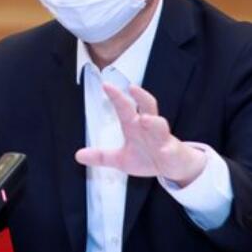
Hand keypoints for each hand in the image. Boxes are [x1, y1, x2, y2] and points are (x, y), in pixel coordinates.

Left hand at [75, 83, 206, 186]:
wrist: (172, 167)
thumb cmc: (147, 157)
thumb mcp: (121, 160)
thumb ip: (101, 156)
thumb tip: (78, 155)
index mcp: (135, 126)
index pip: (125, 107)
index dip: (117, 96)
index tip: (106, 85)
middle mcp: (149, 127)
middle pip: (148, 106)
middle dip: (141, 97)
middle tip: (132, 87)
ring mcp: (162, 139)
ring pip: (160, 125)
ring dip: (154, 122)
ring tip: (146, 119)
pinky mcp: (173, 152)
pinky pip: (171, 149)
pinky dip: (168, 149)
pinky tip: (164, 150)